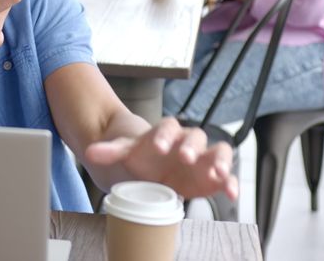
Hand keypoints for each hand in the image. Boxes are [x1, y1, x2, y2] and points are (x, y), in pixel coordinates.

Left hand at [83, 117, 238, 200]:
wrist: (147, 168)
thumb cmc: (138, 155)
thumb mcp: (123, 151)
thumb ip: (110, 151)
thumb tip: (91, 152)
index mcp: (166, 132)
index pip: (168, 127)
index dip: (165, 135)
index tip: (158, 147)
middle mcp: (186, 143)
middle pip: (196, 137)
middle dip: (192, 146)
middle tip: (186, 157)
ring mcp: (201, 160)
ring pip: (218, 153)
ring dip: (220, 162)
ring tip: (219, 173)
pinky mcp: (211, 178)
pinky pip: (226, 179)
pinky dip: (231, 185)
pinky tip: (232, 195)